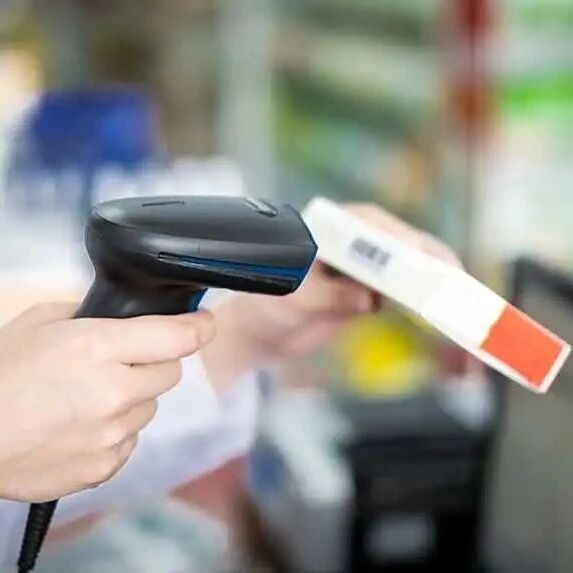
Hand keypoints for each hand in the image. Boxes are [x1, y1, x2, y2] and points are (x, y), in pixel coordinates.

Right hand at [0, 303, 214, 501]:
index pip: (179, 336)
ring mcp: (112, 434)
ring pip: (150, 407)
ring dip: (132, 399)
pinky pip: (130, 440)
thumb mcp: (40, 322)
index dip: (199, 326)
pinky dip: (115, 430)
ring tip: (88, 398)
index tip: (205, 323)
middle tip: (120, 363)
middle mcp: (115, 392)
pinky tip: (81, 425)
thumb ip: (91, 315)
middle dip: (154, 363)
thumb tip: (123, 318)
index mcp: (100, 347)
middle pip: (170, 372)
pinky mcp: (105, 467)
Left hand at [201, 202, 459, 389]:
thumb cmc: (269, 303)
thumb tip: (369, 297)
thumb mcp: (296, 300)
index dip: (409, 247)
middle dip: (440, 272)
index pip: (382, 230)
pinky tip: (449, 329)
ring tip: (468, 318)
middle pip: (412, 250)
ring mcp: (373, 267)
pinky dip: (432, 313)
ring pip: (420, 274)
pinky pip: (412, 298)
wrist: (264, 330)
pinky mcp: (377, 292)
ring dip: (444, 294)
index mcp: (339, 228)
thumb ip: (329, 295)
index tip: (428, 266)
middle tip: (464, 297)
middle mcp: (361, 241)